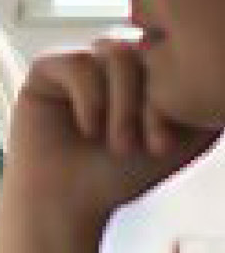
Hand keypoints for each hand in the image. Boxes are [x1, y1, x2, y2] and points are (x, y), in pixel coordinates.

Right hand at [5, 40, 218, 251]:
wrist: (70, 200)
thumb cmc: (122, 173)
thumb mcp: (185, 138)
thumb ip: (206, 105)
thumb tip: (219, 72)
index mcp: (146, 72)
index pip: (170, 59)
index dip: (172, 100)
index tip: (164, 147)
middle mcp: (114, 62)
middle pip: (145, 52)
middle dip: (148, 104)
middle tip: (143, 147)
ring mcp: (81, 62)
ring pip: (114, 54)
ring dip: (121, 105)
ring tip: (115, 143)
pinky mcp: (46, 69)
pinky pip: (77, 63)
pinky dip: (89, 99)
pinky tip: (87, 129)